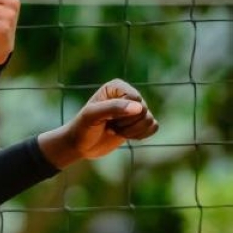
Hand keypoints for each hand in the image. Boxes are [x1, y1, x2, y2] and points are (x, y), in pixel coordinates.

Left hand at [38, 79, 158, 168]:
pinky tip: (125, 135)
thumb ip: (113, 108)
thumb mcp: (92, 116)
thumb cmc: (82, 127)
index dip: (122, 113)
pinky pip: (154, 127)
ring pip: (149, 120)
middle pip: (143, 110)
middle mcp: (128, 95)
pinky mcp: (139, 122)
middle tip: (109, 125)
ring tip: (114, 130)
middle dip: (126, 123)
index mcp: (116, 87)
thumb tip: (140, 107)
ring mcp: (134, 109)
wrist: (79, 145)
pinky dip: (141, 135)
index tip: (105, 117)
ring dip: (132, 131)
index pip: (134, 98)